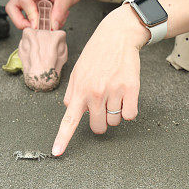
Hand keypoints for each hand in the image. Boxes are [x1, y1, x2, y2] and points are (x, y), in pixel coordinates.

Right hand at [5, 0, 92, 29]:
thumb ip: (58, 14)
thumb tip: (51, 28)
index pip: (24, 1)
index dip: (30, 16)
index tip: (38, 26)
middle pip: (12, 7)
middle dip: (20, 21)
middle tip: (33, 28)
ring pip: (18, 10)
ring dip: (29, 21)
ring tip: (46, 22)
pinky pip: (29, 12)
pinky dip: (37, 19)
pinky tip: (51, 18)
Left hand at [52, 4, 149, 156]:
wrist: (116, 36)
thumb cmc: (96, 53)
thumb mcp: (77, 70)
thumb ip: (72, 92)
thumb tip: (69, 108)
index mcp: (79, 90)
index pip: (69, 119)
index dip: (62, 138)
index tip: (56, 152)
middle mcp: (95, 93)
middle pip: (99, 128)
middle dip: (101, 120)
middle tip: (102, 103)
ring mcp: (113, 91)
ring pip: (115, 121)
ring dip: (115, 112)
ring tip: (113, 92)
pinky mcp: (131, 89)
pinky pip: (130, 115)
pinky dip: (129, 109)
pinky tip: (125, 94)